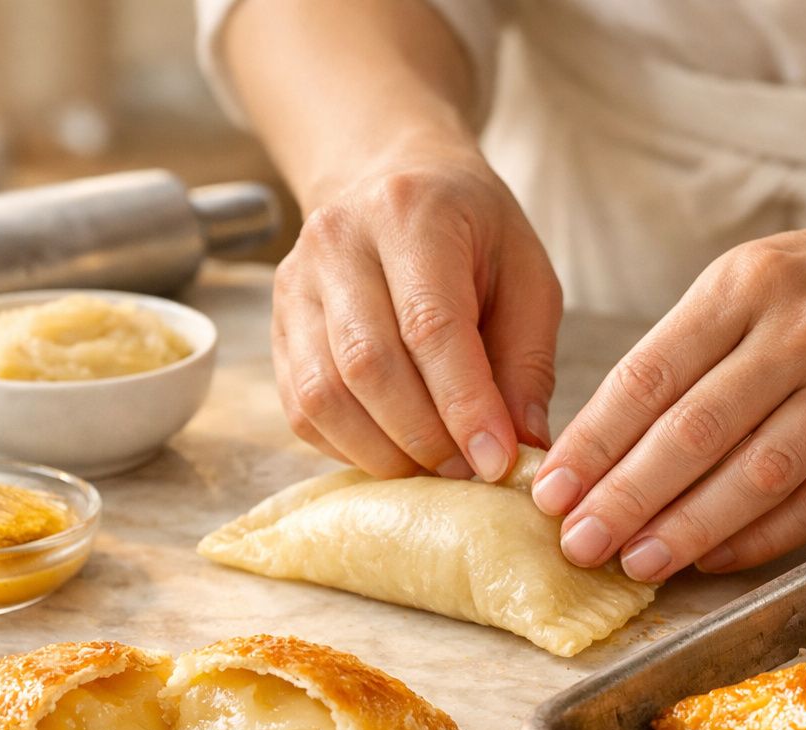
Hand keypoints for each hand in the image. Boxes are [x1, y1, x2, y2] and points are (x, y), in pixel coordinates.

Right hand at [272, 148, 561, 480]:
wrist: (392, 181)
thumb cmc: (472, 234)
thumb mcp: (526, 276)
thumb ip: (528, 361)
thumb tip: (524, 447)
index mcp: (410, 214)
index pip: (429, 324)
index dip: (463, 404)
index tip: (497, 461)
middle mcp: (338, 243)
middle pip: (367, 364)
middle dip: (424, 437)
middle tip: (469, 471)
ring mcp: (295, 286)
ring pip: (324, 395)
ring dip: (384, 451)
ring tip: (435, 468)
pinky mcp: (277, 327)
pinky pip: (302, 409)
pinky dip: (351, 447)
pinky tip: (395, 450)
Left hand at [530, 203, 805, 578]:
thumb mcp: (752, 281)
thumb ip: (685, 352)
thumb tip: (601, 448)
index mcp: (746, 283)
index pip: (651, 373)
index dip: (594, 442)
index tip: (549, 492)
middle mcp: (803, 329)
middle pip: (696, 430)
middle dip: (627, 496)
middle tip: (578, 544)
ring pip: (757, 474)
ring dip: (689, 528)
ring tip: (636, 563)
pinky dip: (760, 537)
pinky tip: (713, 560)